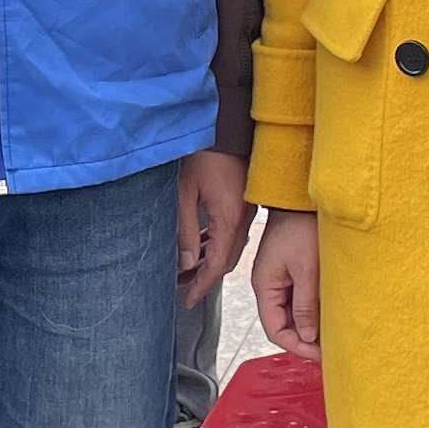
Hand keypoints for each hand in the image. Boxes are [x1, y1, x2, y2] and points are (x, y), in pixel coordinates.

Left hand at [174, 150, 252, 306]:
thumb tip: (186, 263)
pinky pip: (232, 233)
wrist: (227, 126)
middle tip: (182, 288)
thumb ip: (186, 230)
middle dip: (204, 277)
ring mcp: (246, 212)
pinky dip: (216, 245)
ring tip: (186, 270)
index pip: (217, 265)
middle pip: (226, 260)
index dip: (202, 286)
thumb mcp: (185, 193)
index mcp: (230, 219)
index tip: (189, 301)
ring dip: (209, 261)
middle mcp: (243, 220)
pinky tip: (200, 246)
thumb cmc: (204, 154)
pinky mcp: (243, 203)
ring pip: (229, 248)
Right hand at [251, 212, 322, 357]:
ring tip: (330, 334)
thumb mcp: (306, 269)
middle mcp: (268, 286)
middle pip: (282, 324)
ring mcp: (278, 280)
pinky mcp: (289, 273)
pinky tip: (326, 315)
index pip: (275, 329)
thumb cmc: (299, 228)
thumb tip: (307, 336)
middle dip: (304, 339)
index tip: (318, 354)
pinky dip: (310, 311)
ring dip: (308, 326)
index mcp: (264, 286)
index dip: (296, 346)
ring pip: (291, 314)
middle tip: (328, 348)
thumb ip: (305, 304)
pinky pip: (297, 300)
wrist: (297, 198)